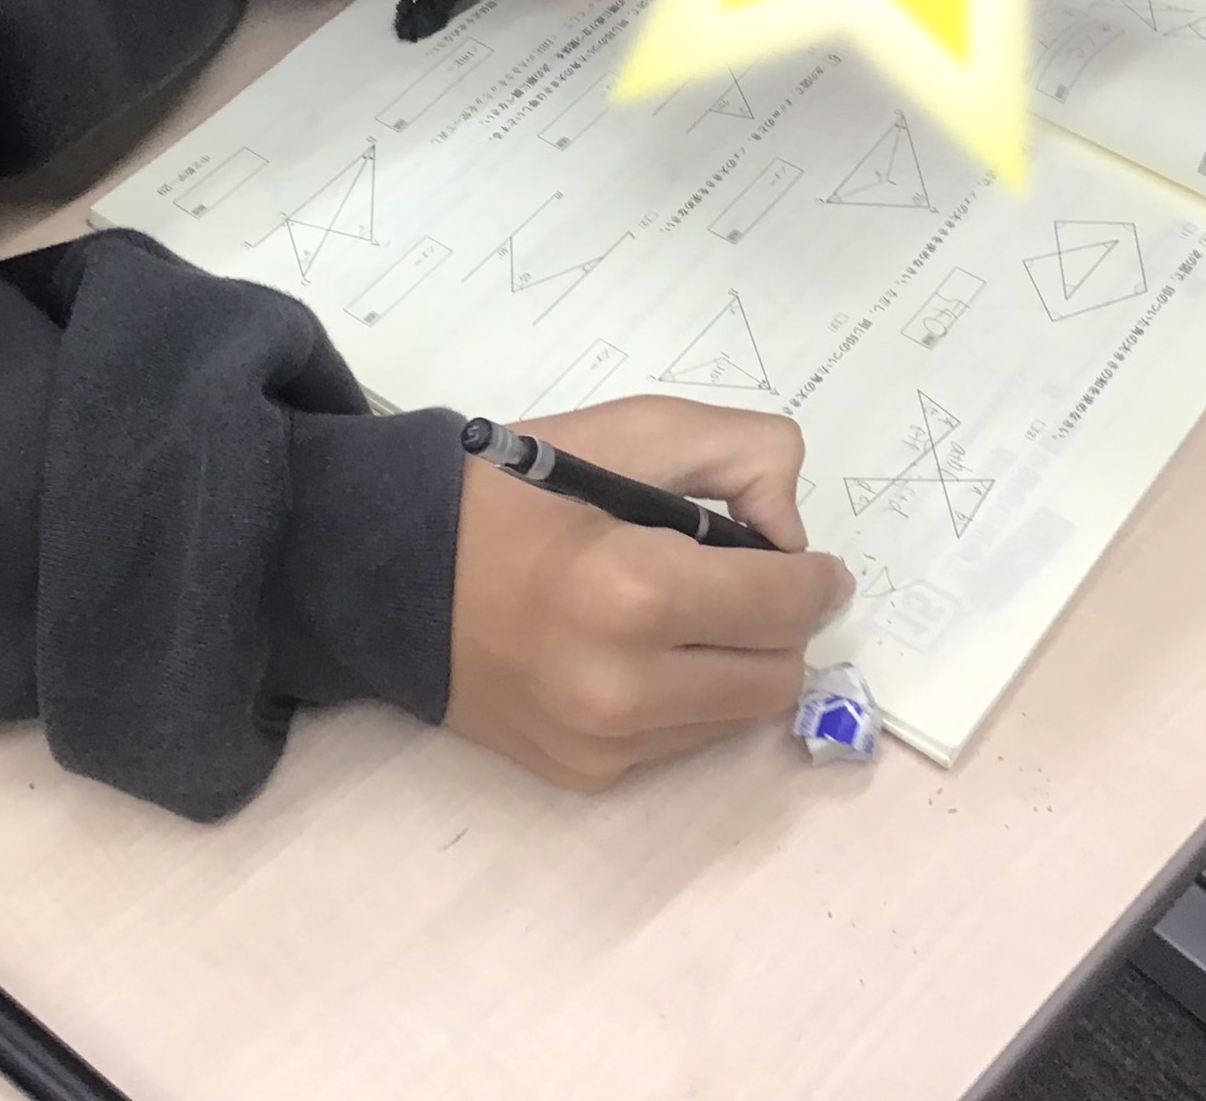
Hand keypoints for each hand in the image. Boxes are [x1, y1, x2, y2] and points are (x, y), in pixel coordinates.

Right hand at [447, 396, 853, 789]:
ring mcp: (603, 744)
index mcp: (634, 592)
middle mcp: (623, 688)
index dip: (817, 576)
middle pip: (778, 674)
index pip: (786, 605)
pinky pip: (687, 742)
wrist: (388, 573)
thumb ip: (742, 453)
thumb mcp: (631, 429)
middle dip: (780, 622)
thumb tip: (791, 535)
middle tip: (744, 580)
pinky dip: (689, 697)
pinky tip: (641, 652)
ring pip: (741, 717)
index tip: (809, 560)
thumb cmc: (512, 491)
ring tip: (686, 614)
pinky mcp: (585, 776)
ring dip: (740, 664)